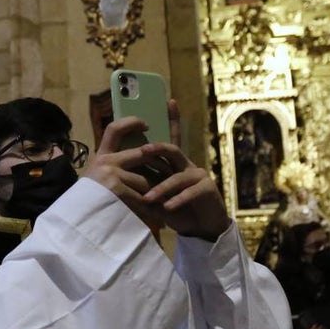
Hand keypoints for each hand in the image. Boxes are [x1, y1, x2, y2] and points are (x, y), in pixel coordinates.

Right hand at [84, 115, 164, 224]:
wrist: (76, 219)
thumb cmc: (89, 201)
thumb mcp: (97, 178)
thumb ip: (113, 167)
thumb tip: (137, 157)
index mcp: (101, 156)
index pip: (114, 129)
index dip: (131, 122)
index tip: (146, 124)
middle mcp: (105, 161)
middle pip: (143, 153)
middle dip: (160, 164)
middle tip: (171, 172)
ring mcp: (111, 175)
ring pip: (146, 179)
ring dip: (156, 191)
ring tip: (164, 198)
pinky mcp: (117, 190)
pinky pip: (142, 196)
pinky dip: (150, 206)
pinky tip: (156, 212)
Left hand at [137, 99, 229, 240]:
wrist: (202, 228)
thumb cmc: (177, 210)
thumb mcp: (158, 197)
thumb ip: (146, 187)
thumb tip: (122, 181)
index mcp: (175, 164)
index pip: (172, 138)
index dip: (173, 119)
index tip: (169, 100)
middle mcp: (187, 165)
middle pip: (172, 150)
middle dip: (157, 148)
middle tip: (142, 150)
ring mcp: (199, 176)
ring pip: (177, 176)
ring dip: (161, 188)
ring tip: (148, 198)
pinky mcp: (207, 190)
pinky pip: (190, 192)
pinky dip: (177, 200)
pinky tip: (168, 207)